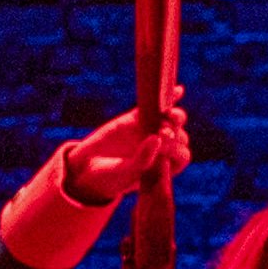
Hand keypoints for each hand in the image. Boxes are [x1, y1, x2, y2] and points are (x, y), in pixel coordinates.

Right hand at [64, 102, 195, 203]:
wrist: (87, 168)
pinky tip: (177, 91)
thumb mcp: (126, 173)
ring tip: (169, 116)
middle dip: (174, 133)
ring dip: (175, 117)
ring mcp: (151, 131)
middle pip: (180, 136)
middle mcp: (162, 148)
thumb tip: (157, 137)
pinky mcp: (137, 119)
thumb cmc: (111, 177)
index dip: (176, 148)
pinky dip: (169, 99)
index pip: (181, 155)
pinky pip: (155, 107)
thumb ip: (142, 159)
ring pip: (171, 121)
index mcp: (164, 166)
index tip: (162, 146)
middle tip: (163, 132)